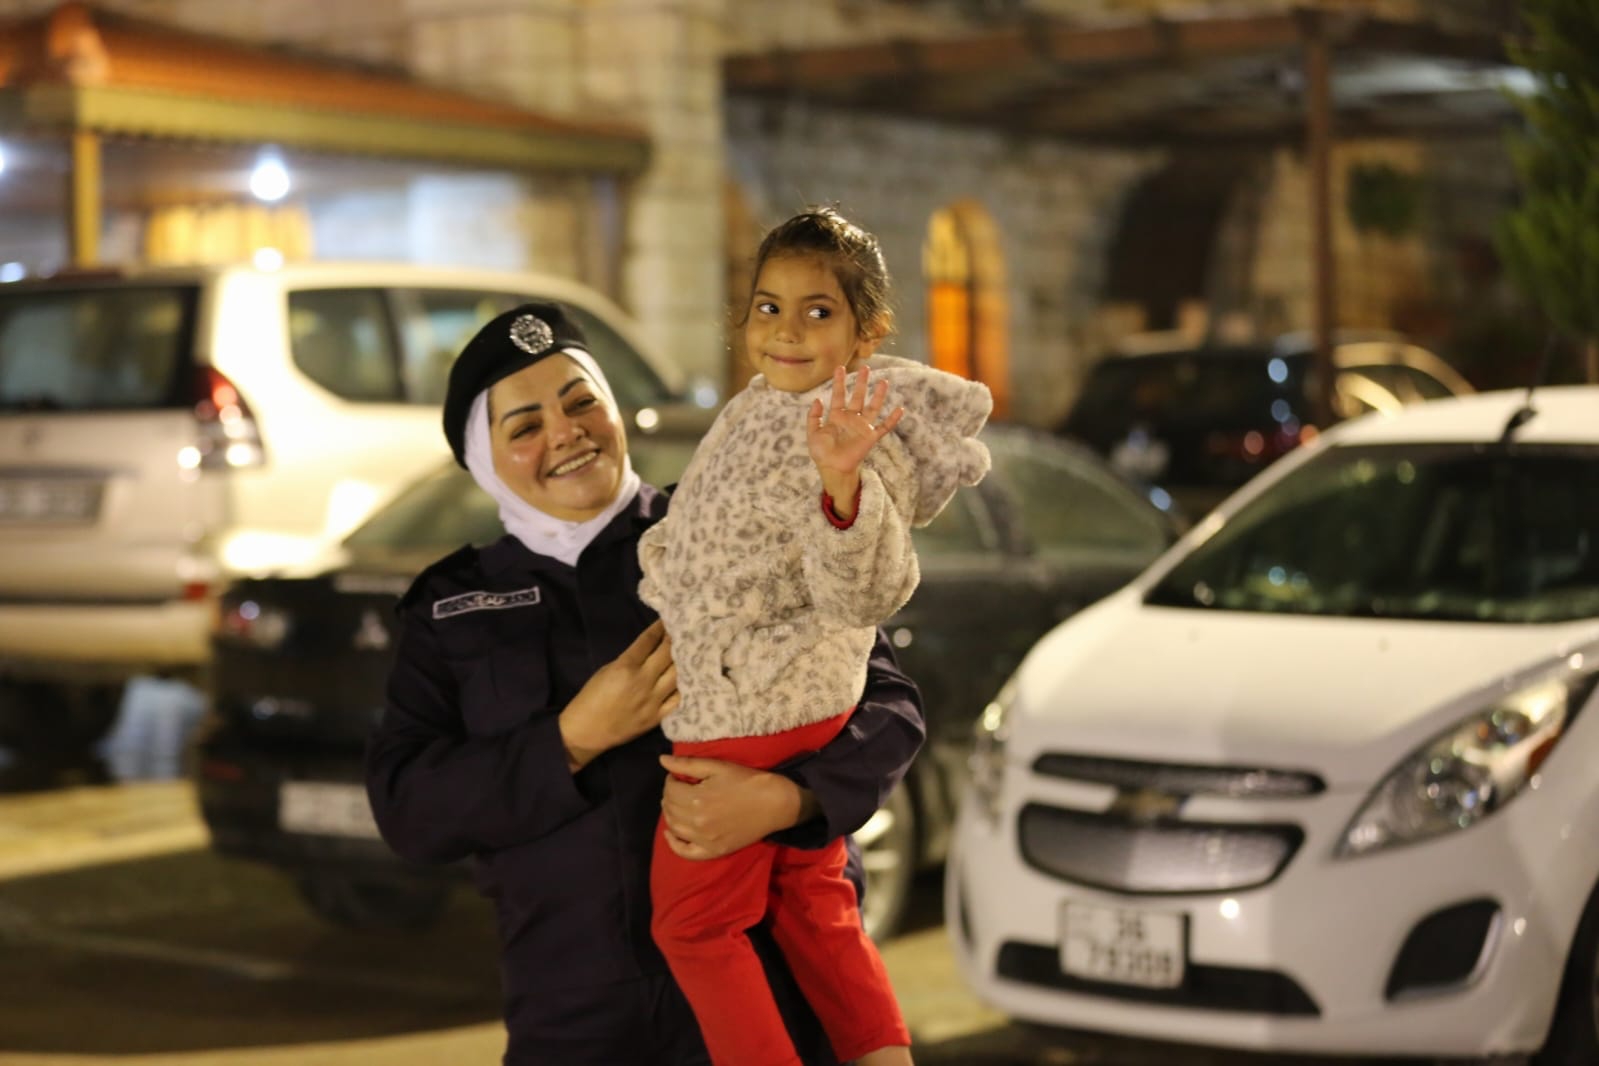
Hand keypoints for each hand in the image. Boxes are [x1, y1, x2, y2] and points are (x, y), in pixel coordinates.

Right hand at [558, 620, 677, 771]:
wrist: (587, 731)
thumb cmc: (592, 697)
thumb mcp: (607, 670)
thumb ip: (630, 660)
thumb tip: (650, 650)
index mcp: (626, 666)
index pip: (648, 641)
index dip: (660, 628)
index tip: (669, 619)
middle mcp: (642, 681)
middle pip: (667, 654)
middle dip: (676, 640)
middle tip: (686, 631)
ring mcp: (652, 700)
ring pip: (677, 675)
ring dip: (685, 662)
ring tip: (693, 652)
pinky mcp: (657, 717)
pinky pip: (678, 700)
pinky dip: (685, 689)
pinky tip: (692, 680)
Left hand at [658, 755, 818, 859]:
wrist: (774, 803)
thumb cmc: (746, 781)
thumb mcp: (717, 767)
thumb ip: (687, 764)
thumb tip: (662, 760)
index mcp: (696, 799)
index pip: (670, 789)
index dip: (671, 780)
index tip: (679, 776)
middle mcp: (697, 822)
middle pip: (669, 808)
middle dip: (670, 795)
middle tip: (679, 788)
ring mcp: (705, 840)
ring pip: (674, 827)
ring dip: (670, 813)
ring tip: (678, 804)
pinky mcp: (714, 851)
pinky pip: (685, 852)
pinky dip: (674, 844)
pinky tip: (671, 833)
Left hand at [808, 366, 904, 514]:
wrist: (832, 468)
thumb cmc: (821, 453)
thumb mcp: (812, 433)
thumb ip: (813, 417)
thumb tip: (818, 399)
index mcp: (837, 416)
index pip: (839, 395)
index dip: (839, 382)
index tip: (840, 367)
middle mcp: (851, 418)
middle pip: (858, 396)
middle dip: (862, 382)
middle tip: (866, 368)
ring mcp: (862, 426)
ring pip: (873, 407)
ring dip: (878, 395)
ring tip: (884, 382)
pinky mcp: (870, 437)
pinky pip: (884, 426)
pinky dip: (892, 419)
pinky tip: (900, 409)